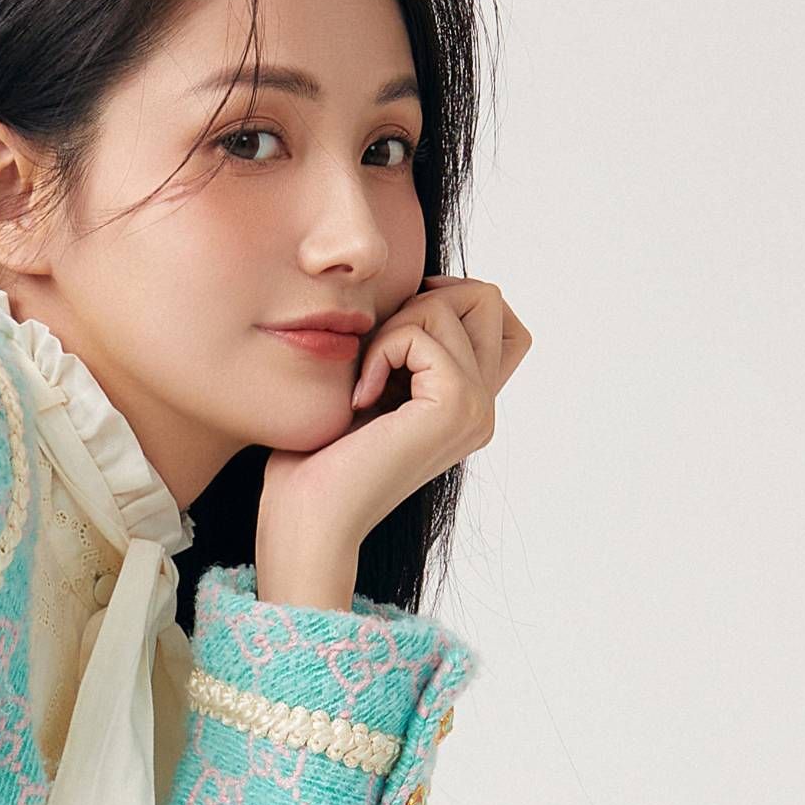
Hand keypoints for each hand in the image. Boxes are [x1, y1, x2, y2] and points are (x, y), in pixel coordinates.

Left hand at [255, 277, 530, 610]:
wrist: (306, 519)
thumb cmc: (317, 459)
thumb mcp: (372, 381)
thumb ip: (406, 342)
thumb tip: (426, 285)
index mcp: (469, 405)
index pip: (498, 318)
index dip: (451, 298)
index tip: (396, 329)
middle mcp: (485, 408)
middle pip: (487, 297)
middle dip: (422, 303)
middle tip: (376, 357)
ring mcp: (478, 409)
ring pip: (452, 305)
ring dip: (392, 328)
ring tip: (364, 384)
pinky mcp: (459, 405)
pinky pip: (423, 331)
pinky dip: (381, 350)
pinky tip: (360, 400)